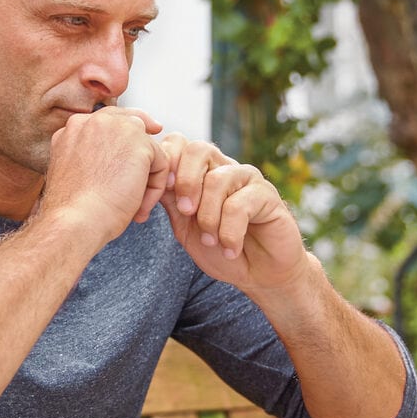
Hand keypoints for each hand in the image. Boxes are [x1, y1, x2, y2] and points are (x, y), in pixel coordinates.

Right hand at [40, 106, 168, 244]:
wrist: (75, 221)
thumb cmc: (74, 210)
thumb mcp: (76, 174)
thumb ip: (91, 158)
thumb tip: (118, 161)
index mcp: (73, 129)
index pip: (108, 122)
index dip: (127, 138)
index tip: (138, 154)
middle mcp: (92, 121)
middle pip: (132, 123)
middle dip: (144, 150)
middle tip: (153, 176)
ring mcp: (114, 126)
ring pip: (147, 147)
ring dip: (146, 178)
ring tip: (135, 206)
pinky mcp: (137, 140)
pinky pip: (160, 161)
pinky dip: (155, 188)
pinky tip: (140, 206)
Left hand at [159, 136, 306, 293]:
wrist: (258, 273)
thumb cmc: (220, 249)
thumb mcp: (185, 227)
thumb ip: (170, 202)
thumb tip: (150, 182)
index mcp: (201, 172)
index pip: (179, 144)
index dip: (166, 165)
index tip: (159, 196)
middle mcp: (224, 168)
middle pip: (198, 149)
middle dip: (185, 182)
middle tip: (184, 212)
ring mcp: (247, 179)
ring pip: (217, 180)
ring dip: (208, 217)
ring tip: (210, 241)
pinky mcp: (267, 195)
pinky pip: (239, 205)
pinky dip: (229, 232)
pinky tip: (231, 249)